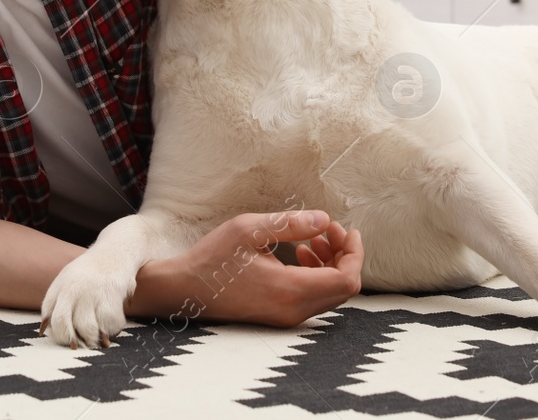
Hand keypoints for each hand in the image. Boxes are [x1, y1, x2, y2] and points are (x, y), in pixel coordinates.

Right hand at [137, 209, 363, 328]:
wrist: (183, 291)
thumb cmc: (212, 258)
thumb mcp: (249, 229)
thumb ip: (290, 224)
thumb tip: (324, 219)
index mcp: (290, 291)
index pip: (347, 279)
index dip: (355, 253)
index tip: (345, 229)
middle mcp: (293, 311)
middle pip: (343, 288)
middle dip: (344, 255)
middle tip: (329, 229)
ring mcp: (286, 318)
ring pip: (330, 294)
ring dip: (330, 264)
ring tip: (314, 239)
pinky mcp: (279, 316)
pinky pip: (313, 298)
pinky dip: (317, 275)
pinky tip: (300, 254)